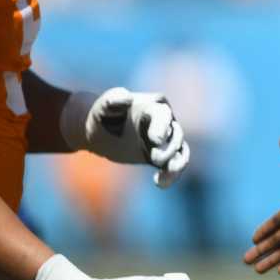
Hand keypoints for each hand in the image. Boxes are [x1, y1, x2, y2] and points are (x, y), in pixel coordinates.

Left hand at [66, 87, 190, 187]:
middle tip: (154, 158)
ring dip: (177, 163)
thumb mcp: (103, 106)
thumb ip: (113, 99)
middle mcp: (164, 121)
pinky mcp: (162, 155)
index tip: (156, 140)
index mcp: (153, 106)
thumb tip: (127, 97)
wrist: (99, 131)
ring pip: (180, 150)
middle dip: (169, 146)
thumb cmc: (101, 115)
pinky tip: (160, 183)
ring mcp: (165, 139)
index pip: (163, 115)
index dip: (162, 126)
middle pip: (175, 133)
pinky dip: (171, 174)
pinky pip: (174, 164)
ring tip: (167, 173)